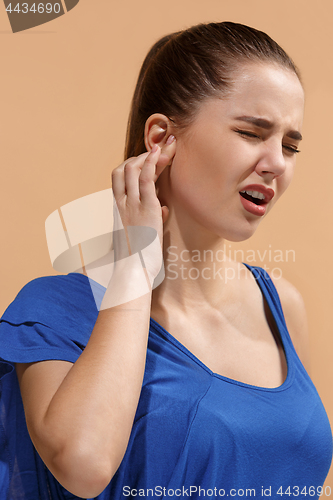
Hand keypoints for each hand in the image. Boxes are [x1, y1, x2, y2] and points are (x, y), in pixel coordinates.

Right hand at [111, 145, 169, 280]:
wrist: (132, 272)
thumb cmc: (137, 259)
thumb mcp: (143, 235)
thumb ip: (152, 218)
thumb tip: (163, 209)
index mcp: (119, 211)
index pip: (120, 179)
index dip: (132, 165)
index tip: (147, 159)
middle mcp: (121, 204)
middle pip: (125, 170)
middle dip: (141, 156)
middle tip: (159, 149)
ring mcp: (131, 205)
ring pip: (134, 170)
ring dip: (150, 155)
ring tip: (166, 146)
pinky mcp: (145, 208)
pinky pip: (146, 178)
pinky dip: (153, 162)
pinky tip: (160, 152)